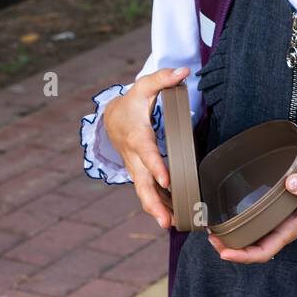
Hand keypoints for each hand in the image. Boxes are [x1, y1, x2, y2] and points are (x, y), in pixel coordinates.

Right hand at [102, 66, 190, 229]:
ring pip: (143, 193)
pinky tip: (172, 218)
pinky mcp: (140, 174)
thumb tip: (184, 72)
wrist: (112, 117)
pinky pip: (147, 192)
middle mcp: (135, 158)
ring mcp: (136, 169)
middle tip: (165, 220)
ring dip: (155, 210)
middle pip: (142, 184)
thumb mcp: (144, 86)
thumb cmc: (132, 102)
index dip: (156, 167)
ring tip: (171, 225)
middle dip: (153, 203)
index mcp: (138, 136)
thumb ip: (163, 78)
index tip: (167, 180)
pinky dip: (157, 206)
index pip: (148, 154)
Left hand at [207, 163, 296, 263]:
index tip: (223, 251)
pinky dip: (241, 221)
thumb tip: (290, 183)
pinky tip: (231, 210)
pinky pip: (256, 221)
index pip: (263, 252)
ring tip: (214, 226)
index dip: (242, 256)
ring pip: (252, 236)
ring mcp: (280, 220)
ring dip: (232, 235)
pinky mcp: (278, 209)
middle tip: (210, 234)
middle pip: (252, 248)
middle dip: (229, 246)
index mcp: (290, 230)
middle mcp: (282, 228)